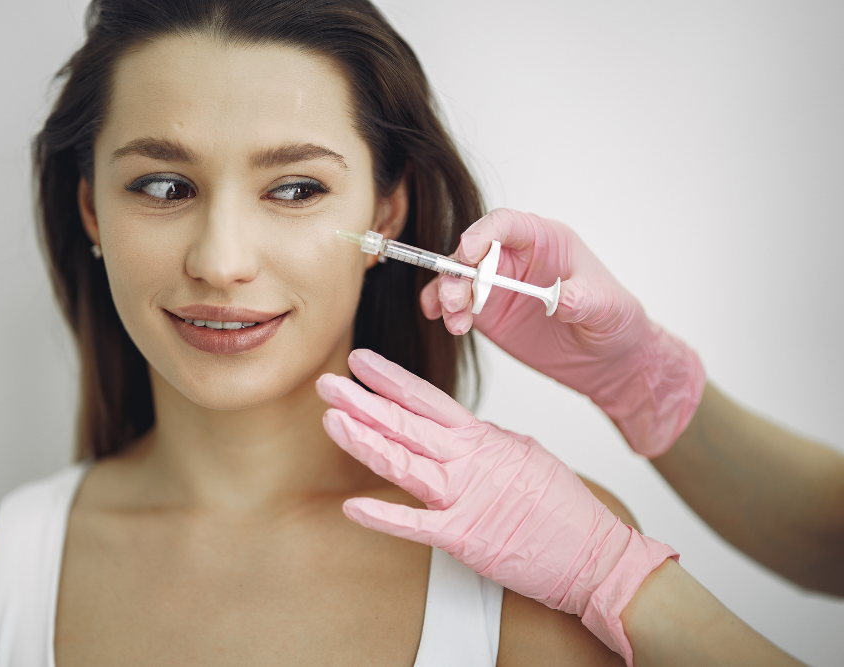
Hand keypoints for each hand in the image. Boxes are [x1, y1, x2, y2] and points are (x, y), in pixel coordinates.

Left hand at [316, 349, 676, 665]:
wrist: (594, 554)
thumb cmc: (562, 508)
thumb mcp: (524, 455)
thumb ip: (487, 442)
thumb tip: (462, 432)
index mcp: (483, 439)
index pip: (427, 400)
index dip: (390, 379)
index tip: (360, 362)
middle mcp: (470, 461)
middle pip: (406, 424)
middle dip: (363, 402)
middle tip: (327, 384)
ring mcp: (466, 497)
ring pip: (404, 463)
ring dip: (364, 441)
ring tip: (332, 422)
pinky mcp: (465, 537)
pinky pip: (416, 525)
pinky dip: (382, 517)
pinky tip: (352, 507)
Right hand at [421, 208, 704, 456]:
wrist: (608, 360)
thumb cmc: (614, 320)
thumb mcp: (608, 308)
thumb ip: (583, 299)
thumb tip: (560, 298)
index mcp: (545, 241)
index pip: (505, 224)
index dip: (483, 233)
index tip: (468, 251)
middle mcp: (516, 258)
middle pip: (472, 251)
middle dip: (457, 271)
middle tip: (456, 300)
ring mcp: (498, 285)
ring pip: (459, 278)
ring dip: (447, 294)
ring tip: (455, 320)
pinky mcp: (489, 314)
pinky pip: (457, 306)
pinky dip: (445, 312)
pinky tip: (449, 325)